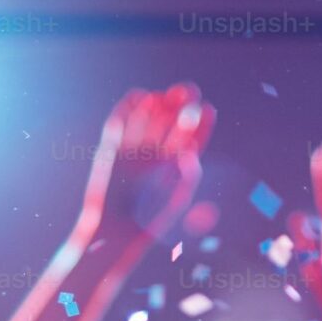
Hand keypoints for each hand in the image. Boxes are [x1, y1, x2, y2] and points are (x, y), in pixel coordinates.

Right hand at [78, 84, 213, 243]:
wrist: (114, 229)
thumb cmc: (148, 219)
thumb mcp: (176, 198)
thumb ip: (188, 176)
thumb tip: (192, 151)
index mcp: (176, 165)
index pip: (193, 137)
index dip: (201, 124)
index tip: (208, 110)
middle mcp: (156, 153)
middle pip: (171, 121)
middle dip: (180, 106)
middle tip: (187, 91)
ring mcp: (135, 148)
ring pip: (148, 117)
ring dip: (158, 103)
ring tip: (166, 95)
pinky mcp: (112, 145)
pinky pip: (121, 119)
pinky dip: (130, 106)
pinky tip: (142, 96)